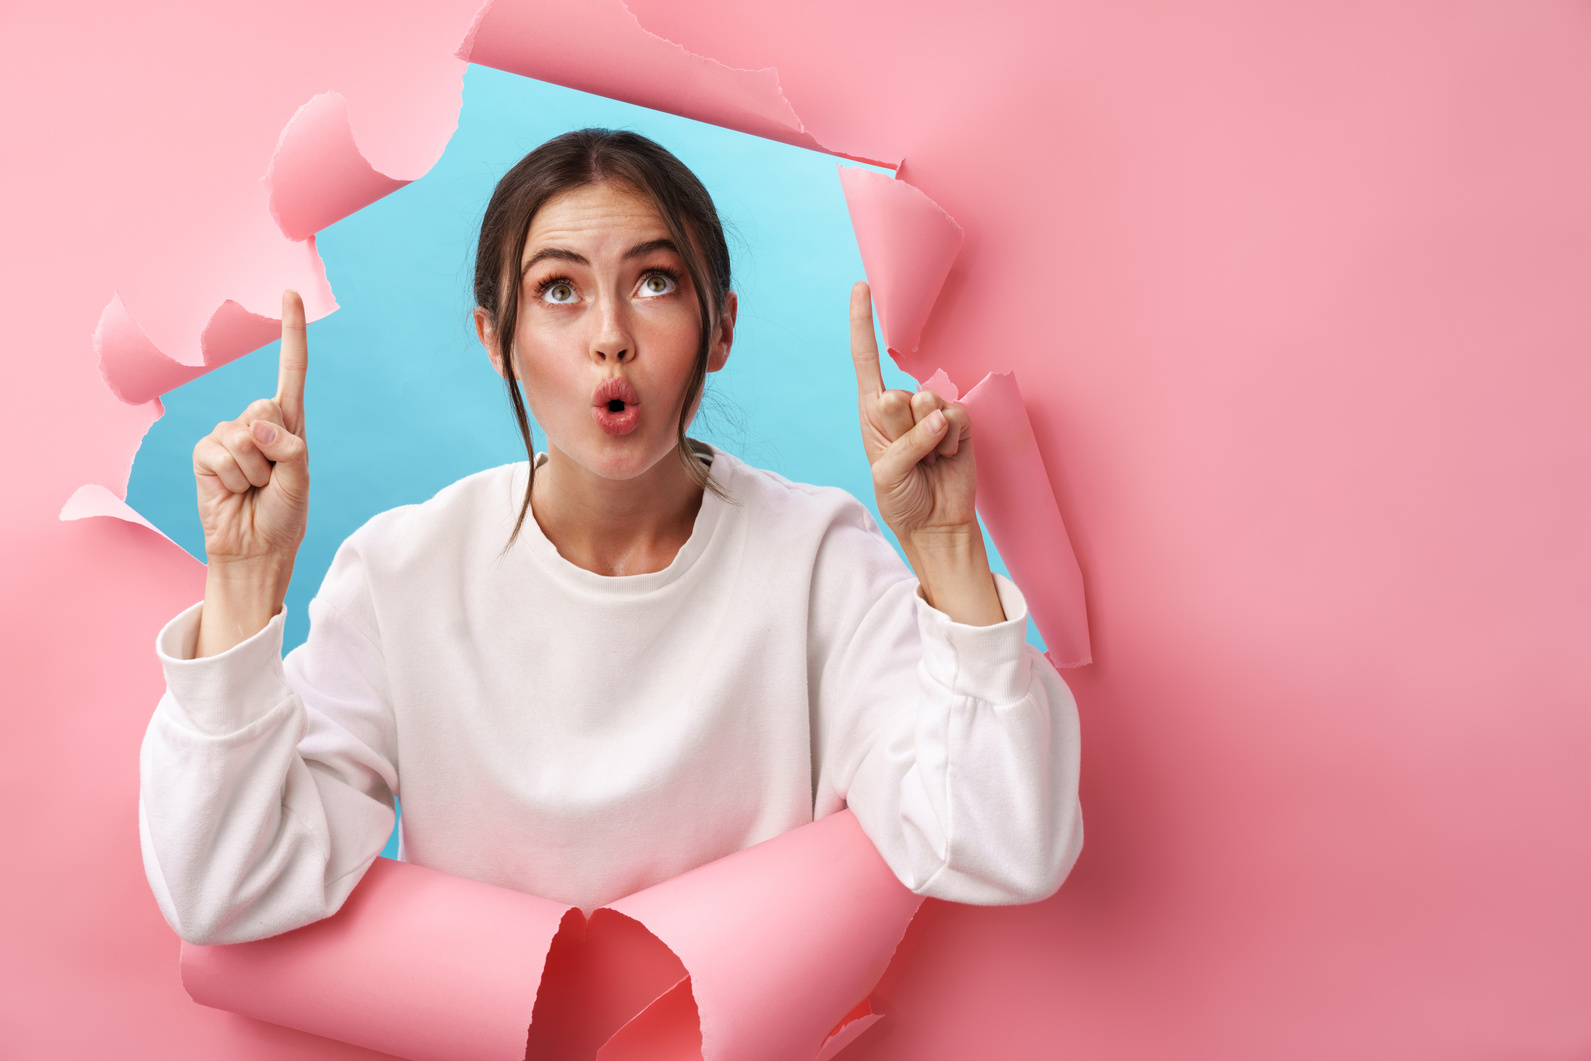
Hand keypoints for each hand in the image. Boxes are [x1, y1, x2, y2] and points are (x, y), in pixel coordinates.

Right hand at [192, 290, 310, 653]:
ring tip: (255, 489)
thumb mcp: (299, 480)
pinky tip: (233, 491)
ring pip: (242, 437)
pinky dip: (233, 478)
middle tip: (273, 480)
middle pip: (265, 408)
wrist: (255, 549)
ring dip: (254, 472)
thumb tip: (255, 426)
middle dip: (275, 450)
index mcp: (288, 423)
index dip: (290, 332)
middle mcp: (257, 423)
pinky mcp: (204, 453)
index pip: (290, 370)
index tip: (289, 293)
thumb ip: (287, 449)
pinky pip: (220, 454)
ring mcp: (227, 436)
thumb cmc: (283, 515)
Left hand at [849, 281, 975, 540]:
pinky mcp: (958, 422)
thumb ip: (905, 443)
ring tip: (929, 459)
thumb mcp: (887, 474)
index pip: (866, 359)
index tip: (862, 286)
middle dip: (902, 429)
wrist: (936, 522)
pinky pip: (956, 416)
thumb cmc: (902, 498)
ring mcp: (930, 412)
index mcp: (872, 411)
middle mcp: (900, 406)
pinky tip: (948, 456)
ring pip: (929, 403)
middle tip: (908, 456)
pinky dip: (952, 440)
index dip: (863, 323)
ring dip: (928, 438)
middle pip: (898, 394)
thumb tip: (934, 415)